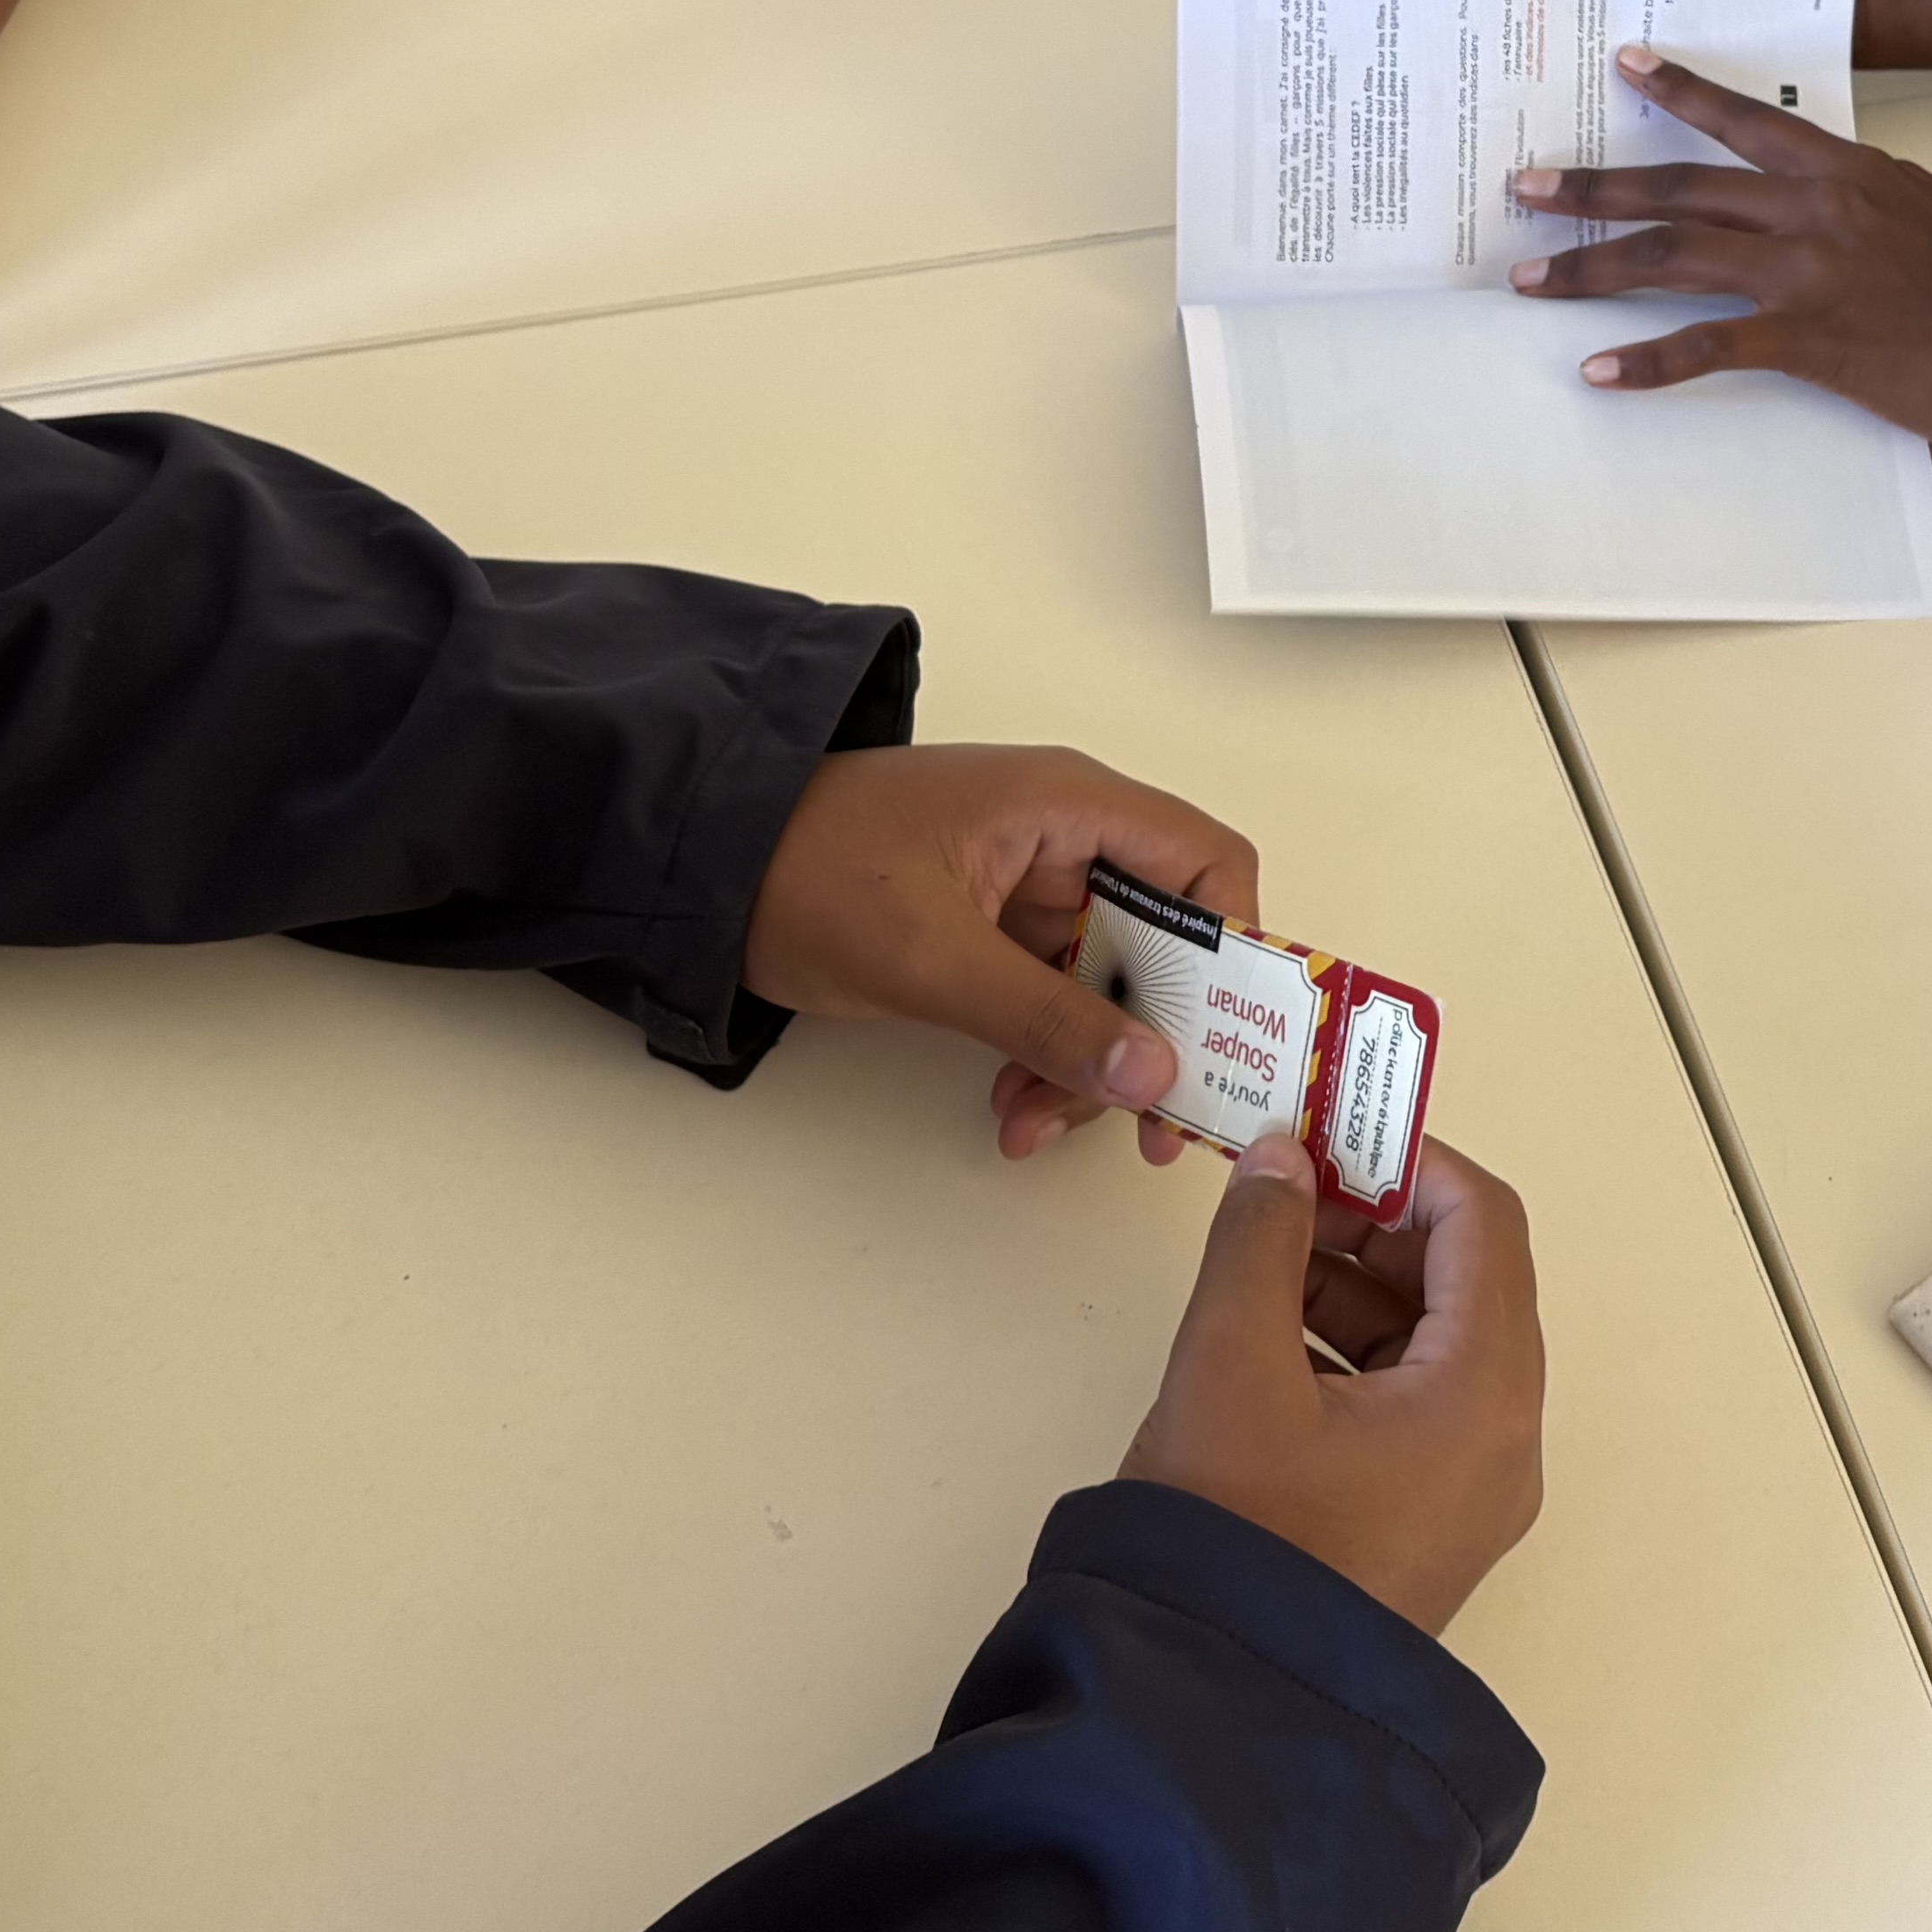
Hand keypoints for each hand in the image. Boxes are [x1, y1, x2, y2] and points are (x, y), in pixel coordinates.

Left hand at [742, 743, 1264, 1166]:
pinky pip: (1050, 998)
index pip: (1207, 865)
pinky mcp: (987, 929)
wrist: (694, 867)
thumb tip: (1157, 1075)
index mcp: (1069, 806)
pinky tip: (1011, 1109)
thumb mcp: (935, 958)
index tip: (1227, 1043)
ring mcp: (1025, 885)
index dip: (1238, 950)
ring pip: (1106, 984)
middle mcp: (1064, 838)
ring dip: (1088, 1063)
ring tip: (1035, 1122)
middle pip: (1165, 941)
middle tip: (1148, 1125)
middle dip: (1153, 1036)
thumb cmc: (807, 872)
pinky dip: (1042, 1057)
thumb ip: (1050, 1021)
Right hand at [1125, 1134, 1543, 1637]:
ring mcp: (1468, 1495)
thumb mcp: (1231, 1359)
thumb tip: (1284, 1159)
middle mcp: (1503, 1443)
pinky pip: (1409, 1406)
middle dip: (1375, 1221)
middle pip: (1467, 1283)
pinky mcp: (1423, 1528)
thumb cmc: (1234, 1535)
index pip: (1485, 1224)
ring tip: (1258, 1254)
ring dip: (1354, 1283)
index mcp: (1486, 1393)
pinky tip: (1266, 1335)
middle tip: (1283, 1185)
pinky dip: (1349, 1351)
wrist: (1213, 1709)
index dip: (1410, 1160)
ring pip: (1433, 1345)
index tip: (1329, 1128)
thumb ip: (1260, 1237)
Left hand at [1507, 44, 1931, 451]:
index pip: (1744, 121)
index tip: (1624, 64)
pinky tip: (1602, 371)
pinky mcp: (1812, 342)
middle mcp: (1817, 211)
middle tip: (1526, 187)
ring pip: (1676, 258)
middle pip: (1681, 190)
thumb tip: (1824, 197)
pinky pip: (1709, 347)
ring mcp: (1810, 275)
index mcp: (1847, 172)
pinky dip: (1649, 361)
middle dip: (1593, 187)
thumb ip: (1865, 202)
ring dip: (1593, 268)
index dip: (1678, 93)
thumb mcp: (1931, 212)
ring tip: (1531, 281)